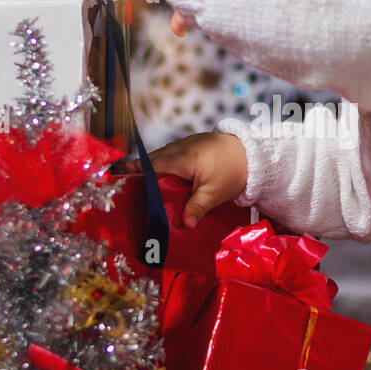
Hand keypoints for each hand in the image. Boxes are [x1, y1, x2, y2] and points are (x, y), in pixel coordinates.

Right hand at [119, 131, 248, 228]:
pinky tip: (163, 180)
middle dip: (140, 171)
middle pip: (153, 160)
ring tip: (140, 187)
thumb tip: (186, 224)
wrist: (253, 154)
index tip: (118, 175)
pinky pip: (171, 156)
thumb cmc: (234, 171)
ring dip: (152, 168)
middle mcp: (180, 148)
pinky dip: (164, 166)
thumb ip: (198, 207)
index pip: (152, 164)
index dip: (135, 170)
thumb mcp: (215, 193)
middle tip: (125, 187)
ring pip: (162, 157)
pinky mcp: (191, 146)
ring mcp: (185, 145)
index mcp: (183, 158)